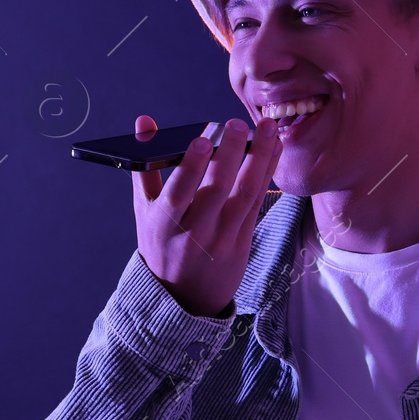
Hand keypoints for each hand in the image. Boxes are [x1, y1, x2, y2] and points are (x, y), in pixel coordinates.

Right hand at [131, 114, 283, 318]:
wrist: (184, 298)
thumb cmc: (161, 245)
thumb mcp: (146, 210)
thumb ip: (146, 165)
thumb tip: (144, 121)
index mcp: (164, 224)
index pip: (178, 194)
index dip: (191, 167)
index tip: (203, 139)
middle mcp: (194, 233)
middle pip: (216, 191)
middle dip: (230, 154)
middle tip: (237, 123)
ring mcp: (222, 240)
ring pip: (244, 195)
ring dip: (260, 159)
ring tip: (268, 128)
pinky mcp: (243, 242)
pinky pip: (257, 204)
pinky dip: (267, 174)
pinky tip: (274, 149)